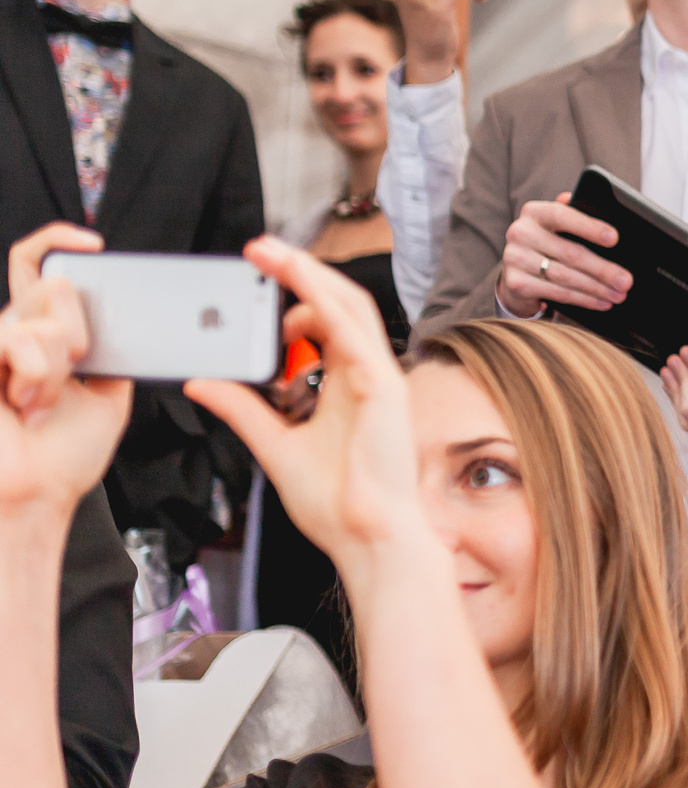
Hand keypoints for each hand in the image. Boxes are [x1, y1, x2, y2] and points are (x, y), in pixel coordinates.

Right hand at [0, 225, 129, 525]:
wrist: (37, 493)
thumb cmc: (66, 453)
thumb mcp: (108, 389)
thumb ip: (112, 345)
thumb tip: (129, 308)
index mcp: (43, 333)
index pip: (36, 264)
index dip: (57, 239)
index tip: (95, 244)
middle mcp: (12, 331)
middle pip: (58, 282)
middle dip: (80, 331)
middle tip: (72, 376)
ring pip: (45, 305)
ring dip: (59, 361)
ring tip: (42, 402)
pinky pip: (18, 335)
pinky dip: (35, 372)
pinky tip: (23, 403)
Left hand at [186, 239, 422, 566]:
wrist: (366, 536)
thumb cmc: (338, 502)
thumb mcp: (274, 445)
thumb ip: (243, 409)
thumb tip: (204, 383)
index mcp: (346, 387)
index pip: (324, 323)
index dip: (294, 296)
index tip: (257, 283)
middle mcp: (365, 375)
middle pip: (337, 304)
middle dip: (299, 272)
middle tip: (258, 251)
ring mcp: (378, 377)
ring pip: (348, 305)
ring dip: (309, 274)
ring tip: (272, 254)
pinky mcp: (382, 385)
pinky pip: (354, 331)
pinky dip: (325, 301)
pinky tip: (300, 282)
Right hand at [496, 194, 630, 315]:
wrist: (517, 271)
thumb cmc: (549, 244)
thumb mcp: (559, 226)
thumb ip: (576, 215)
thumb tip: (607, 211)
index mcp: (534, 212)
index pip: (562, 215)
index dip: (589, 227)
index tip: (614, 239)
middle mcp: (520, 233)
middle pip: (569, 252)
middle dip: (603, 269)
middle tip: (626, 280)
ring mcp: (515, 259)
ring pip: (565, 276)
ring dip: (596, 288)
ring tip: (618, 294)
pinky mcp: (516, 283)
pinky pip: (557, 293)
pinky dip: (583, 299)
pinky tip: (600, 302)